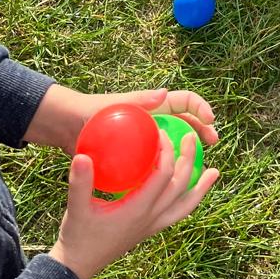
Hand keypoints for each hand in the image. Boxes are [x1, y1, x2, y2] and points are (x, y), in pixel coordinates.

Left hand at [25, 85, 218, 153]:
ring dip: (188, 153)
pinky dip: (167, 170)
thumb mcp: (113, 104)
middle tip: (212, 142)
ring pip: (174, 144)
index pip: (185, 101)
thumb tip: (164, 93)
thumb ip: (139, 99)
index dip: (201, 107)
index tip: (209, 119)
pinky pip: (157, 163)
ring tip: (199, 166)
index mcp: (154, 104)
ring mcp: (146, 138)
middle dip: (201, 130)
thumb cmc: (89, 111)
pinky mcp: (137, 155)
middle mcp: (154, 119)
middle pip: (185, 122)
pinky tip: (171, 185)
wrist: (66, 127)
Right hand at [49, 134, 217, 278]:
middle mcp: (151, 218)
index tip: (161, 132)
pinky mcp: (149, 230)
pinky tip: (191, 192)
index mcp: (138, 209)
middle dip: (190, 160)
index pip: (163, 175)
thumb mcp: (76, 207)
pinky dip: (188, 201)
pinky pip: (177, 215)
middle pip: (181, 186)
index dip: (167, 151)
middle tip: (193, 136)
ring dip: (200, 187)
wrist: (77, 267)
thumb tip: (81, 154)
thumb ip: (80, 182)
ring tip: (214, 172)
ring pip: (185, 205)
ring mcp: (152, 226)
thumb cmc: (77, 236)